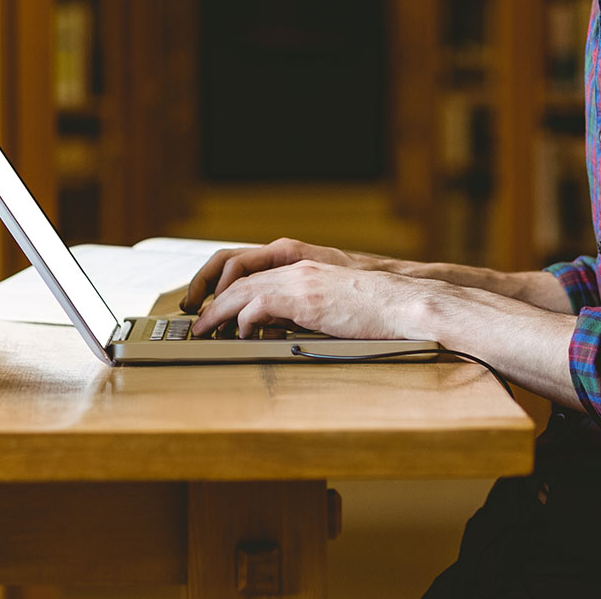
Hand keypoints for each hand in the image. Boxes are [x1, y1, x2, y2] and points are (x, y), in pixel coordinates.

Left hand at [188, 259, 430, 339]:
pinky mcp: (305, 297)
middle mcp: (296, 266)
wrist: (402, 303)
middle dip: (211, 296)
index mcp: (302, 264)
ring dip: (218, 311)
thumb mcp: (332, 301)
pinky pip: (260, 305)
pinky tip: (241, 336)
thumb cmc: (375, 308)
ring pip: (242, 288)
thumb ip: (303, 305)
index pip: (249, 265)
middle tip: (197, 320)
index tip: (209, 304)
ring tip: (205, 330)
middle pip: (237, 273)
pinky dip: (244, 322)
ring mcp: (300, 279)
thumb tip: (277, 325)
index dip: (223, 284)